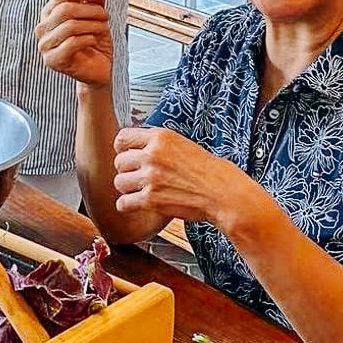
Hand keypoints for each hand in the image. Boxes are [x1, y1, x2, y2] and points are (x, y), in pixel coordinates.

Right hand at [37, 0, 113, 88]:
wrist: (97, 70)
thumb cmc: (95, 43)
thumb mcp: (96, 17)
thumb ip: (93, 2)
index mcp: (49, 13)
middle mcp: (43, 28)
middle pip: (65, 9)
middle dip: (90, 10)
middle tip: (105, 15)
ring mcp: (45, 45)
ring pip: (70, 26)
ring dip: (93, 25)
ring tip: (103, 29)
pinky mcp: (52, 60)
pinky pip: (72, 43)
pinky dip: (89, 39)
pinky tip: (94, 41)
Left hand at [113, 125, 270, 235]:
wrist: (223, 193)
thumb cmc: (209, 171)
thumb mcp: (182, 144)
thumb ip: (158, 145)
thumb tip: (136, 148)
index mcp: (160, 137)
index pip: (122, 139)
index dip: (123, 150)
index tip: (128, 157)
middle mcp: (152, 154)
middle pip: (119, 162)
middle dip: (128, 171)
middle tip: (140, 178)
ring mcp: (150, 177)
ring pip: (119, 182)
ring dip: (128, 189)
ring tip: (141, 191)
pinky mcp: (151, 199)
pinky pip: (123, 203)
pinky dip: (129, 206)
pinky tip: (139, 204)